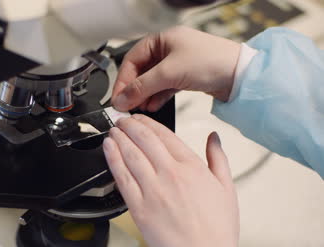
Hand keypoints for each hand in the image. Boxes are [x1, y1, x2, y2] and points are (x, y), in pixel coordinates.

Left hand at [103, 114, 238, 246]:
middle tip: (122, 120)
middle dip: (130, 125)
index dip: (148, 123)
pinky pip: (122, 177)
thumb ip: (218, 158)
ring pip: (130, 155)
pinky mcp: (138, 207)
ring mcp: (153, 190)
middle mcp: (171, 174)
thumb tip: (214, 138)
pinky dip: (112, 159)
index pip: (165, 135)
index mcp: (192, 167)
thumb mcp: (227, 188)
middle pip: (144, 140)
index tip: (140, 118)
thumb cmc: (216, 228)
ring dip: (119, 138)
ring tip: (113, 130)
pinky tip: (108, 148)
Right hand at [112, 26, 240, 111]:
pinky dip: (157, 97)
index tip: (118, 98)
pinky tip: (152, 106)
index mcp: (162, 39)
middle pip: (141, 71)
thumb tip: (121, 99)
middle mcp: (168, 49)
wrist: (241, 75)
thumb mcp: (169, 73)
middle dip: (134, 90)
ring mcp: (177, 63)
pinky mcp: (185, 76)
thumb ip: (141, 87)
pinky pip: (164, 87)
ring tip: (139, 109)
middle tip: (127, 106)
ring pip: (152, 81)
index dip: (123, 80)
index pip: (132, 59)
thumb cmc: (211, 62)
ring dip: (145, 95)